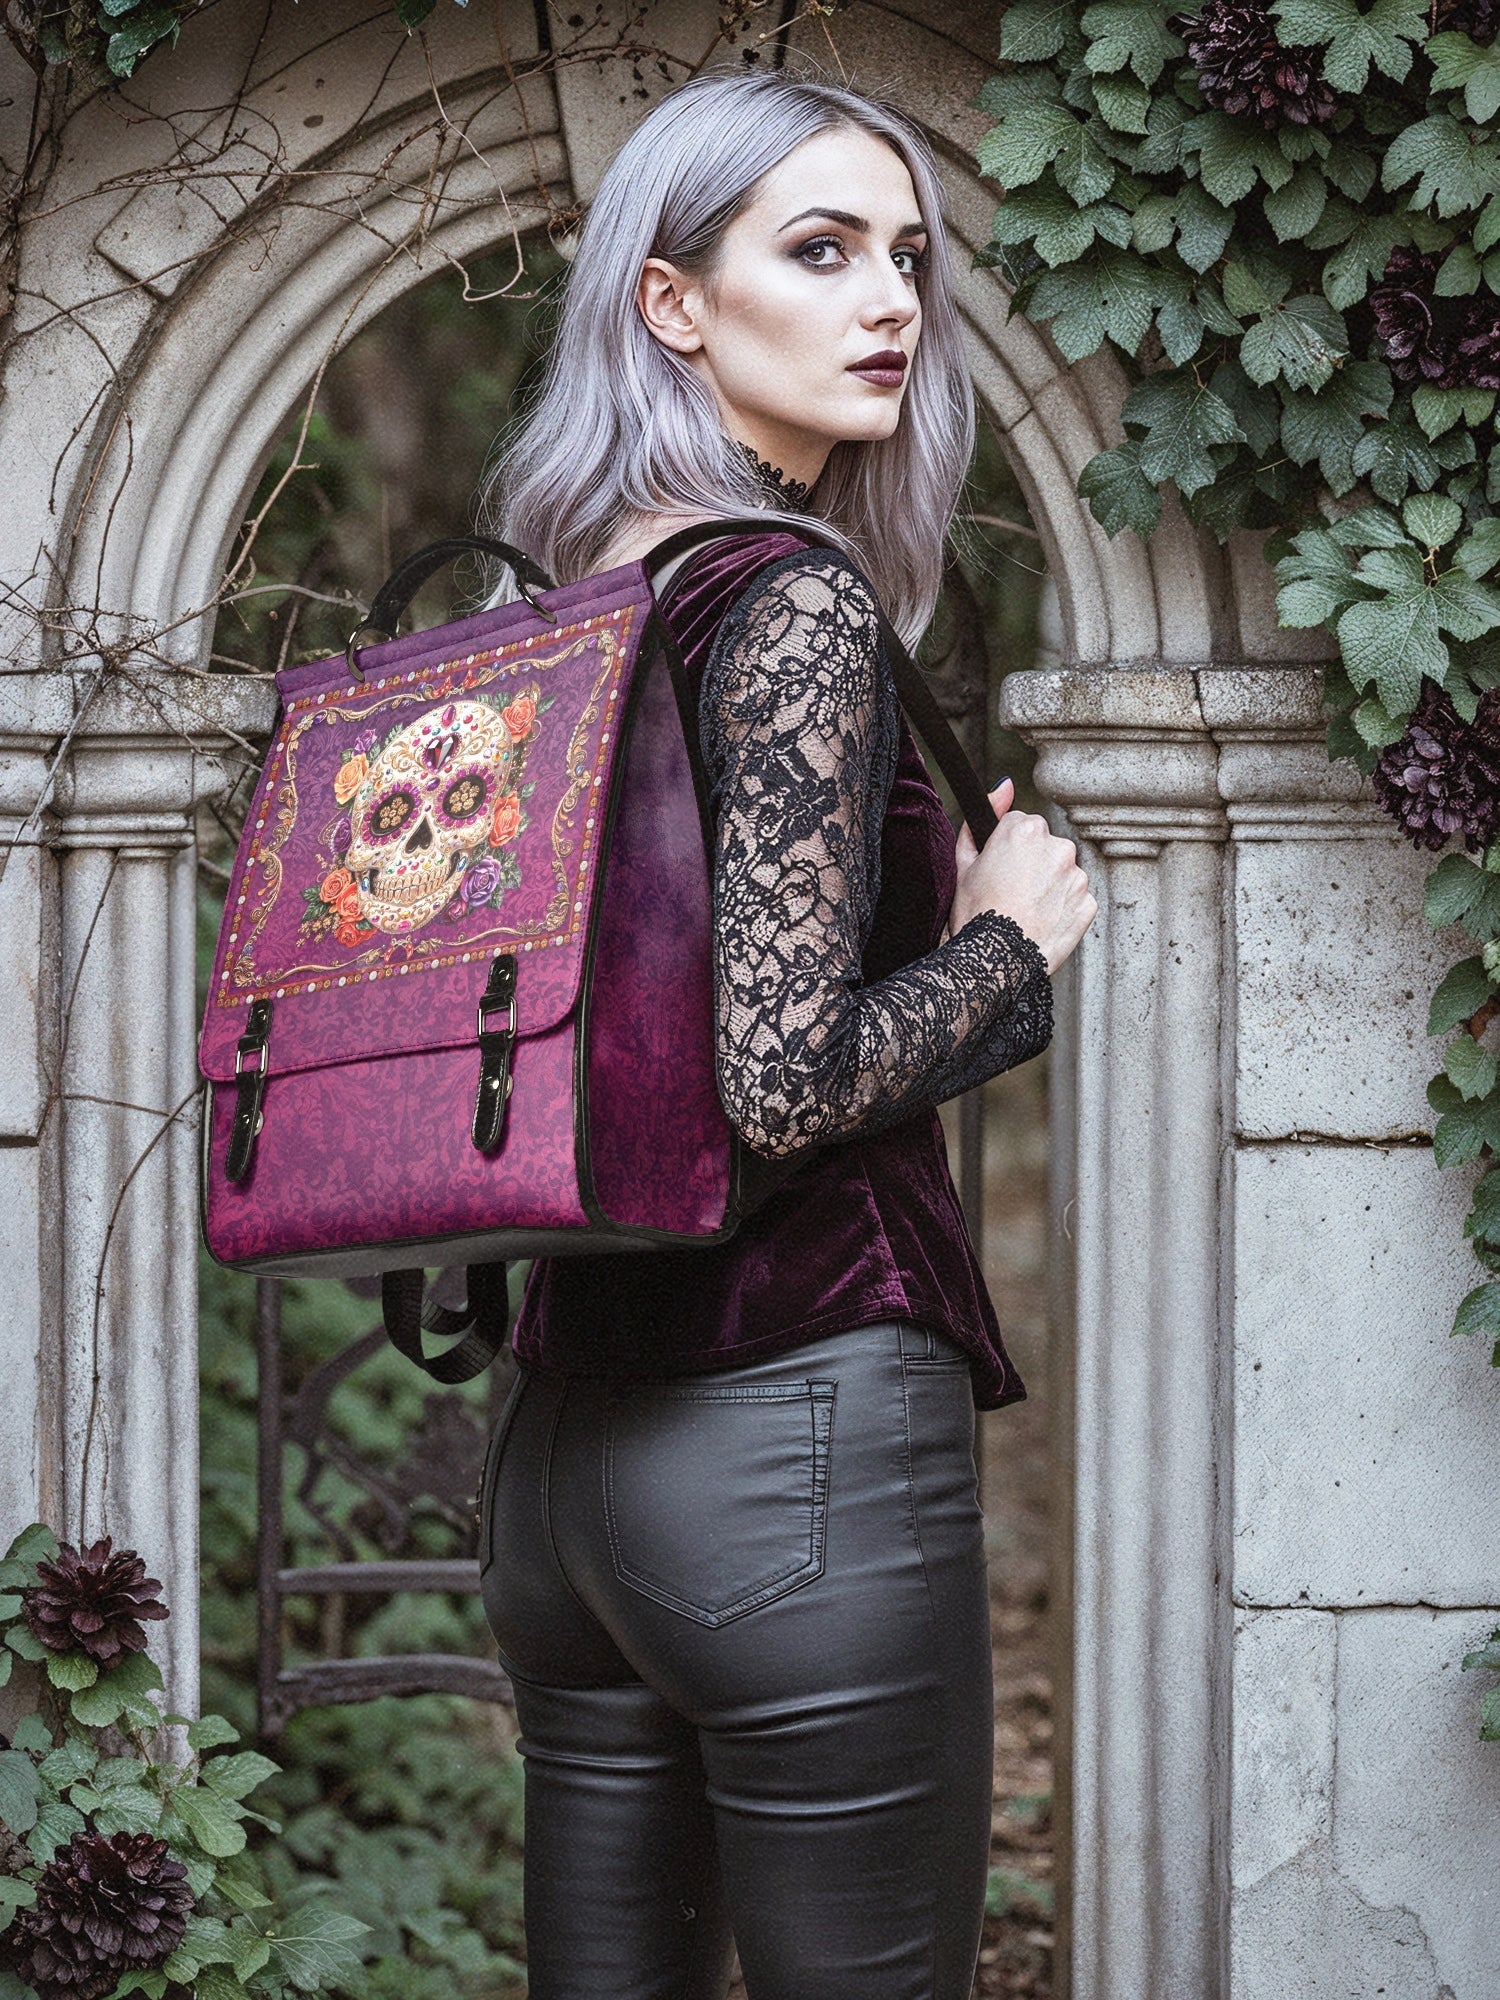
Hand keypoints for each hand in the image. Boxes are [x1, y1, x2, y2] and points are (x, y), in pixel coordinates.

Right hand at [948, 778, 1096, 976]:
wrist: (995, 961)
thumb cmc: (975, 914)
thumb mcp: (965, 861)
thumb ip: (986, 814)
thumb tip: (1004, 784)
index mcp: (1025, 830)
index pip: (1022, 826)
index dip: (1007, 849)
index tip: (999, 871)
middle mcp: (1057, 847)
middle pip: (1046, 846)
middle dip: (1032, 865)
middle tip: (1010, 893)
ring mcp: (1076, 876)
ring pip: (1063, 872)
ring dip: (1049, 886)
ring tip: (1025, 911)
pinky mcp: (1088, 903)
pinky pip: (1075, 899)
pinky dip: (1062, 909)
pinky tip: (1040, 922)